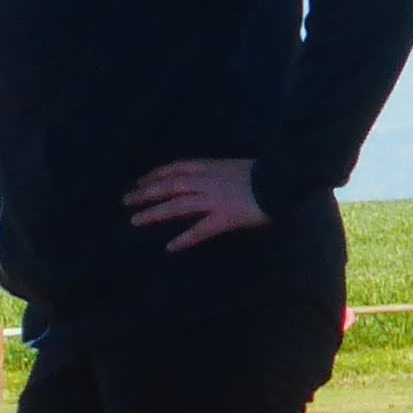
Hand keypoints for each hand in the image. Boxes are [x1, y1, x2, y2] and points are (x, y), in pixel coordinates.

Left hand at [124, 157, 268, 248]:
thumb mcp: (239, 166)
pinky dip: (185, 238)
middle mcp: (208, 181)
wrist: (285, 177)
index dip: (157, 174)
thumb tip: (215, 177)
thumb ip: (223, 172)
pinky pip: (201, 230)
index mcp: (213, 167)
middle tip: (126, 200)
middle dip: (146, 192)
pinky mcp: (225, 217)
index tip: (141, 181)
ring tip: (135, 221)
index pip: (177, 168)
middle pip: (170, 185)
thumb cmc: (268, 172)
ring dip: (155, 212)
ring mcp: (215, 199)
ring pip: (178, 205)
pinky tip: (170, 247)